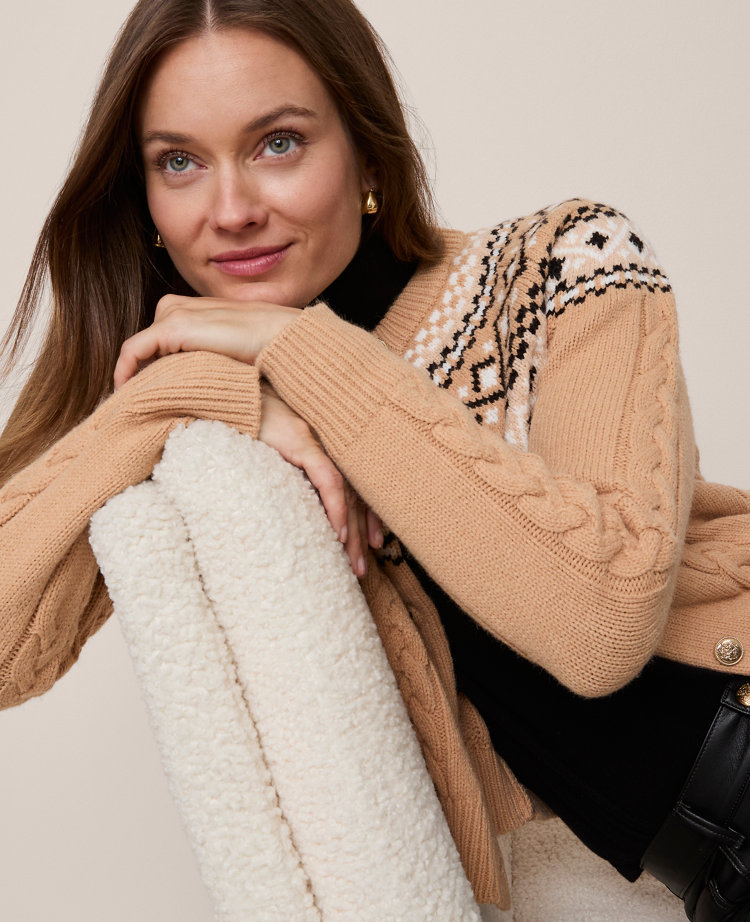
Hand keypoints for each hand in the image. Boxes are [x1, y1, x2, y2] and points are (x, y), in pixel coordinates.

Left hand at [113, 294, 300, 388]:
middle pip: (144, 346)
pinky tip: (125, 391)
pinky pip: (133, 351)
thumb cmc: (258, 349)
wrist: (277, 337)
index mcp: (185, 308)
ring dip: (133, 376)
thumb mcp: (219, 352)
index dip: (144, 369)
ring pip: (137, 350)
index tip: (141, 395)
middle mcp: (173, 306)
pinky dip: (125, 371)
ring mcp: (172, 313)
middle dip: (139, 373)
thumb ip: (197, 357)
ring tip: (136, 401)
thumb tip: (179, 384)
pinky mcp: (172, 327)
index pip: (153, 343)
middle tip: (139, 403)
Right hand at [258, 384, 382, 576]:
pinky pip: (327, 479)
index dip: (368, 516)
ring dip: (351, 532)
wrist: (225, 392)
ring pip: (346, 492)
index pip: (356, 484)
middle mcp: (329, 441)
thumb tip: (297, 505)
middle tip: (363, 570)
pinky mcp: (301, 439)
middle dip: (361, 535)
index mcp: (327, 444)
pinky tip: (338, 534)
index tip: (373, 544)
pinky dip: (335, 507)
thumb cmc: (245, 423)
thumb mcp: (272, 451)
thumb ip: (292, 470)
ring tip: (354, 564)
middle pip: (356, 494)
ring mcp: (317, 438)